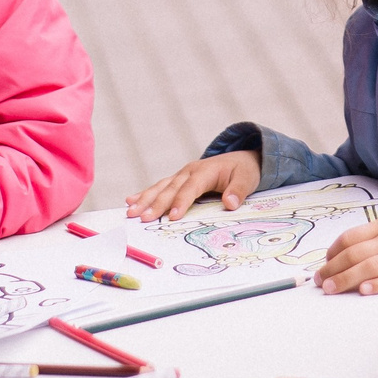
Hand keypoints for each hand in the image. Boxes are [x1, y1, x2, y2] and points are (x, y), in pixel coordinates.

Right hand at [125, 150, 258, 220]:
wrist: (241, 159)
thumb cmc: (243, 171)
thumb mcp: (247, 179)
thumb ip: (238, 190)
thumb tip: (230, 203)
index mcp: (205, 171)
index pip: (191, 188)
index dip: (181, 202)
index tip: (172, 217)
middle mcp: (189, 171)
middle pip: (170, 188)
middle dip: (155, 203)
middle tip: (141, 217)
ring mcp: (182, 175)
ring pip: (160, 187)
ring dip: (145, 199)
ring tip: (130, 211)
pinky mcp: (178, 180)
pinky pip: (160, 187)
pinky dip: (145, 193)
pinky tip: (130, 200)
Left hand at [318, 207, 377, 295]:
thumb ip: (373, 238)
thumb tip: (342, 256)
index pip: (350, 238)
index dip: (333, 253)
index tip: (323, 266)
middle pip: (355, 254)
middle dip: (334, 269)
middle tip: (320, 282)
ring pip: (370, 266)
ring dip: (347, 278)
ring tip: (331, 289)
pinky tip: (364, 290)